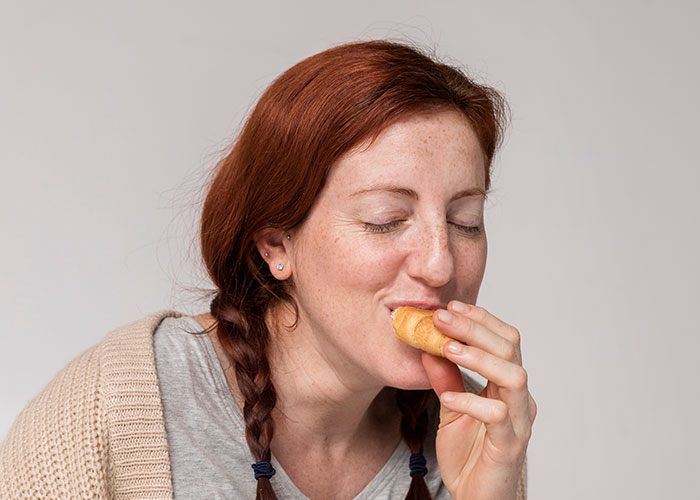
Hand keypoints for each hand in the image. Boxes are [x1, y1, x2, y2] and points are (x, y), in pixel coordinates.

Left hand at [421, 301, 536, 499]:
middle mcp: (519, 398)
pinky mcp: (510, 445)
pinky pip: (498, 416)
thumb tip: (427, 344)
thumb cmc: (469, 454)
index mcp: (507, 385)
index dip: (480, 319)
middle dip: (474, 328)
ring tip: (447, 348)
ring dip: (479, 357)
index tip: (451, 306)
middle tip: (441, 317)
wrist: (476, 497)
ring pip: (514, 376)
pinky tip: (449, 396)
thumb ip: (444, 378)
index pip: (505, 339)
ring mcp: (519, 421)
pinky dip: (472, 401)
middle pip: (510, 348)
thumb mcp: (450, 407)